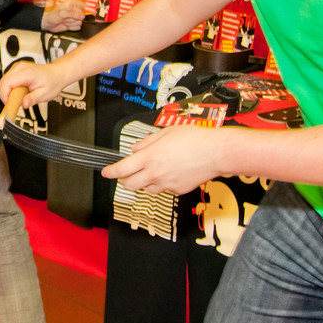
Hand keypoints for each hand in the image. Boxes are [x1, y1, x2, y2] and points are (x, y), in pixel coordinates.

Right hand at [0, 60, 70, 111]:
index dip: (4, 95)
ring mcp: (18, 67)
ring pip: (4, 81)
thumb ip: (33, 99)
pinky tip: (19, 90)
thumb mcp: (45, 94)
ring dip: (8, 91)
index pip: (7, 83)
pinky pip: (8, 79)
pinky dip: (10, 87)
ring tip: (20, 96)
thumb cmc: (53, 82)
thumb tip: (24, 104)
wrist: (57, 74)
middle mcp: (21, 68)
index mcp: (27, 73)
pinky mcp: (17, 69)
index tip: (8, 104)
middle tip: (15, 102)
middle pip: (3, 82)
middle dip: (6, 95)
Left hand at [41, 0, 84, 31]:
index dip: (78, 12)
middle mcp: (74, 10)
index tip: (71, 13)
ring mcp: (74, 17)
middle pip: (81, 16)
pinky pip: (78, 27)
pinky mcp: (73, 24)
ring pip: (79, 22)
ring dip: (71, 23)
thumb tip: (82, 16)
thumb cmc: (52, 16)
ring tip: (64, 21)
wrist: (48, 23)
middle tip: (65, 18)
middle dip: (73, 19)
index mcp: (72, 3)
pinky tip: (66, 25)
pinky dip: (71, 27)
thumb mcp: (62, 13)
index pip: (82, 7)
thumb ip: (73, 14)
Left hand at [101, 124, 222, 195]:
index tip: (106, 172)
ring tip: (154, 170)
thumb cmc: (195, 139)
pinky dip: (163, 183)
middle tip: (127, 173)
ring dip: (145, 182)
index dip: (110, 172)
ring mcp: (167, 184)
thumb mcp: (166, 132)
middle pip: (130, 184)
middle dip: (125, 180)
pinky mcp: (178, 190)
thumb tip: (136, 148)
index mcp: (150, 157)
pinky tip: (171, 172)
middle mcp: (156, 173)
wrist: (216, 152)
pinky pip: (164, 189)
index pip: (122, 169)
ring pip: (147, 189)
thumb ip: (147, 142)